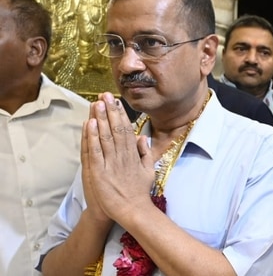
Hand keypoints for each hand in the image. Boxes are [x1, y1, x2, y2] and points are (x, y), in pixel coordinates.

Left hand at [83, 92, 154, 222]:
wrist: (133, 211)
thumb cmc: (139, 192)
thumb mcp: (149, 171)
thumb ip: (145, 153)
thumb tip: (143, 137)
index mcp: (133, 155)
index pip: (126, 130)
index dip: (120, 114)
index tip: (116, 102)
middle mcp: (122, 156)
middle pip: (115, 129)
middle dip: (110, 111)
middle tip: (105, 95)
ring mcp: (111, 164)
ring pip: (105, 137)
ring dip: (100, 119)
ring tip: (96, 104)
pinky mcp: (100, 172)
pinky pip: (95, 152)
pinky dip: (92, 137)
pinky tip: (89, 125)